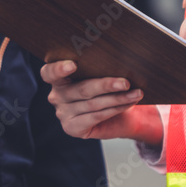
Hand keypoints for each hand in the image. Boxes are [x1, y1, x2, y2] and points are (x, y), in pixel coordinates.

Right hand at [40, 61, 161, 145]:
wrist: (119, 115)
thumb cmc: (108, 88)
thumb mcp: (102, 74)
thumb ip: (100, 67)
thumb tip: (118, 58)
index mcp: (57, 78)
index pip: (49, 72)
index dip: (59, 69)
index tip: (73, 64)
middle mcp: (56, 96)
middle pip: (81, 89)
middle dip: (106, 85)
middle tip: (126, 82)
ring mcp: (62, 113)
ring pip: (93, 104)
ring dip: (117, 98)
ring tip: (136, 93)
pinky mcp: (72, 128)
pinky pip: (96, 117)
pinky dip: (115, 109)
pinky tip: (128, 104)